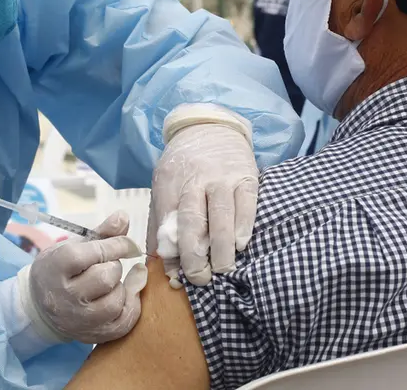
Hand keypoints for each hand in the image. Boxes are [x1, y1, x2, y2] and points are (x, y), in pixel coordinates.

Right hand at [21, 211, 147, 343]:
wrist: (39, 307)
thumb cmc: (60, 270)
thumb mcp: (73, 246)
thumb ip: (102, 233)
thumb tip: (124, 215)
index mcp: (57, 267)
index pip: (95, 253)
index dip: (117, 245)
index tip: (127, 244)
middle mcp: (66, 296)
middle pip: (106, 277)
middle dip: (114, 267)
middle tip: (108, 266)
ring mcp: (79, 319)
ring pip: (116, 301)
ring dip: (121, 288)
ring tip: (112, 283)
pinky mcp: (92, 335)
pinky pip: (123, 322)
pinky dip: (130, 306)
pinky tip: (126, 295)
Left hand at [149, 104, 258, 286]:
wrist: (210, 127)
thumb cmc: (184, 166)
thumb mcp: (163, 186)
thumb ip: (159, 224)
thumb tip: (160, 265)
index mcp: (169, 184)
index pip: (168, 223)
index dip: (172, 253)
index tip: (177, 276)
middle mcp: (195, 180)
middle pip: (193, 221)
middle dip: (196, 255)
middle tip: (200, 279)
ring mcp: (222, 178)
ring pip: (222, 216)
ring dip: (222, 248)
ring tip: (223, 269)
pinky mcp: (247, 176)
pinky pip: (247, 205)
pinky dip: (244, 227)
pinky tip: (241, 244)